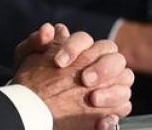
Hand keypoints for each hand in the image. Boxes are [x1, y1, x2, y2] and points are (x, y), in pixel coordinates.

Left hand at [13, 28, 132, 129]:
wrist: (32, 108)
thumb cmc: (32, 80)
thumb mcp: (26, 60)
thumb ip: (34, 43)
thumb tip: (48, 30)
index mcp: (82, 49)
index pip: (86, 40)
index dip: (74, 48)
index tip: (59, 62)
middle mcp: (99, 64)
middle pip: (115, 57)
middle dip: (102, 68)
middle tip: (85, 79)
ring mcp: (109, 85)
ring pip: (125, 80)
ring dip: (112, 90)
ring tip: (93, 98)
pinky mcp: (111, 108)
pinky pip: (123, 108)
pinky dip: (112, 116)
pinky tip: (100, 123)